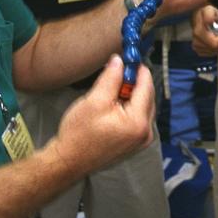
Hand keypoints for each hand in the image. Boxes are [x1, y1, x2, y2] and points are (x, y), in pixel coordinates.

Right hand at [49, 56, 153, 177]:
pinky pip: (138, 117)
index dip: (138, 69)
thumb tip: (119, 60)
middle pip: (147, 97)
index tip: (130, 56)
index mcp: (139, 122)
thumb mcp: (95, 100)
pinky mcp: (134, 143)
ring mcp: (142, 140)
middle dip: (134, 82)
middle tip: (119, 70)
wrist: (69, 161)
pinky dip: (129, 106)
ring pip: (143, 106)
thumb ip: (111, 78)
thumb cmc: (79, 132)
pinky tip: (114, 104)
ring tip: (112, 88)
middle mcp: (146, 132)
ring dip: (131, 94)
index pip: (147, 87)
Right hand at [191, 5, 217, 56]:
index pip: (215, 44)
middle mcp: (196, 41)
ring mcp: (197, 47)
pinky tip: (216, 39)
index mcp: (199, 33)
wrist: (199, 16)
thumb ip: (209, 15)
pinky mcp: (199, 50)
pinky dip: (217, 48)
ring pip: (216, 52)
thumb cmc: (205, 13)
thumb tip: (209, 22)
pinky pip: (212, 53)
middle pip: (217, 49)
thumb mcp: (209, 9)